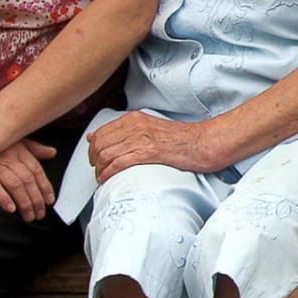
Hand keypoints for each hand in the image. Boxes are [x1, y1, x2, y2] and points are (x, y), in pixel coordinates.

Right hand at [0, 138, 58, 220]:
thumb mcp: (16, 141)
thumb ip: (35, 149)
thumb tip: (52, 153)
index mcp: (20, 151)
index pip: (37, 171)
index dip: (45, 187)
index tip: (49, 201)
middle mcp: (10, 158)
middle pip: (28, 181)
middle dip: (36, 199)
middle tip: (40, 214)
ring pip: (15, 185)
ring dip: (24, 202)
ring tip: (28, 216)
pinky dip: (3, 197)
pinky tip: (10, 209)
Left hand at [88, 111, 221, 185]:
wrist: (205, 142)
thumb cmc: (182, 139)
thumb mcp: (152, 128)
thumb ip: (129, 131)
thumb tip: (104, 137)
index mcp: (135, 118)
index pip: (101, 132)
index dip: (93, 148)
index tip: (94, 158)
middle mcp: (135, 125)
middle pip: (100, 144)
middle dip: (93, 160)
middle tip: (97, 170)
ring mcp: (141, 138)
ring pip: (106, 154)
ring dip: (100, 169)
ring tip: (101, 177)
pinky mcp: (149, 151)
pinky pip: (118, 162)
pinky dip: (108, 172)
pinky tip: (107, 179)